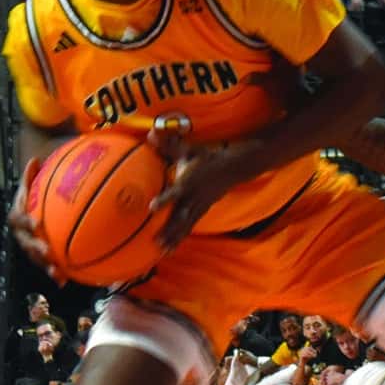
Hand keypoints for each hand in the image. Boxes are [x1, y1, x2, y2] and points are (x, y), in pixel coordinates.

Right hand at [8, 159, 67, 283]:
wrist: (33, 208)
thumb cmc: (35, 193)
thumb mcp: (34, 182)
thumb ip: (33, 175)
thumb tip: (34, 159)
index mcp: (18, 215)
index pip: (18, 218)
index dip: (26, 221)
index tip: (37, 223)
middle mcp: (22, 233)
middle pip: (26, 243)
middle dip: (36, 249)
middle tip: (47, 251)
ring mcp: (31, 246)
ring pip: (36, 258)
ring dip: (46, 266)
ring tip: (57, 273)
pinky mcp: (42, 256)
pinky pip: (49, 265)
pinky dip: (57, 274)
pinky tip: (65, 281)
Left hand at [147, 126, 248, 251]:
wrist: (232, 168)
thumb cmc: (207, 158)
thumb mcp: (189, 150)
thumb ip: (170, 145)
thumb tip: (151, 133)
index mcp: (188, 182)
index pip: (174, 192)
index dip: (164, 200)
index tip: (152, 207)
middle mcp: (193, 197)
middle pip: (180, 216)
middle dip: (168, 230)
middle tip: (156, 242)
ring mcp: (199, 206)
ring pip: (185, 225)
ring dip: (174, 238)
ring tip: (162, 251)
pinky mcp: (202, 211)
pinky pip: (189, 227)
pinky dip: (180, 238)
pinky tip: (170, 249)